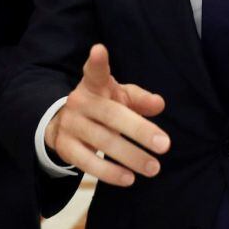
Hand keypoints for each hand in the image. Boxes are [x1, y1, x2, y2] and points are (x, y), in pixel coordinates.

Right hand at [45, 44, 168, 186]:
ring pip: (102, 142)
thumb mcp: (119, 97)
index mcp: (94, 85)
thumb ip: (139, 99)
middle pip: (111, 115)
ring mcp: (70, 125)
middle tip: (164, 145)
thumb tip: (159, 104)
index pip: (95, 71)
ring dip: (130, 156)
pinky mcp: (65, 147)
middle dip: (139, 130)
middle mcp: (79, 102)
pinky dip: (109, 173)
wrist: (63, 123)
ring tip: (154, 168)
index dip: (97, 61)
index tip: (99, 50)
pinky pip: (88, 163)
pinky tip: (128, 178)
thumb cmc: (102, 105)